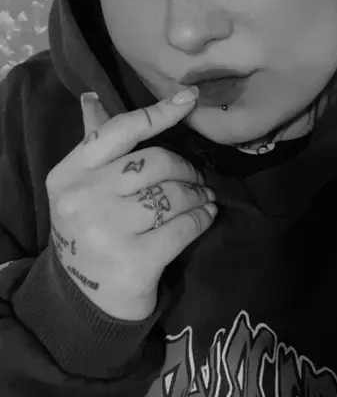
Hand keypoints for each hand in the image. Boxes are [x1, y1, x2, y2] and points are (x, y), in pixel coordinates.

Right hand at [45, 89, 216, 320]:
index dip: (158, 113)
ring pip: (173, 195)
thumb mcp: (82, 187)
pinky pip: (184, 227)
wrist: (87, 299)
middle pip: (154, 163)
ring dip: (198, 194)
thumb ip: (94, 144)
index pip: (118, 132)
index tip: (190, 99)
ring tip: (204, 197)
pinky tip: (207, 215)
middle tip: (198, 177)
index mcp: (69, 174)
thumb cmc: (91, 231)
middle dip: (185, 169)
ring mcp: (107, 231)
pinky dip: (203, 218)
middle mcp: (83, 199)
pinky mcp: (136, 261)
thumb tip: (92, 97)